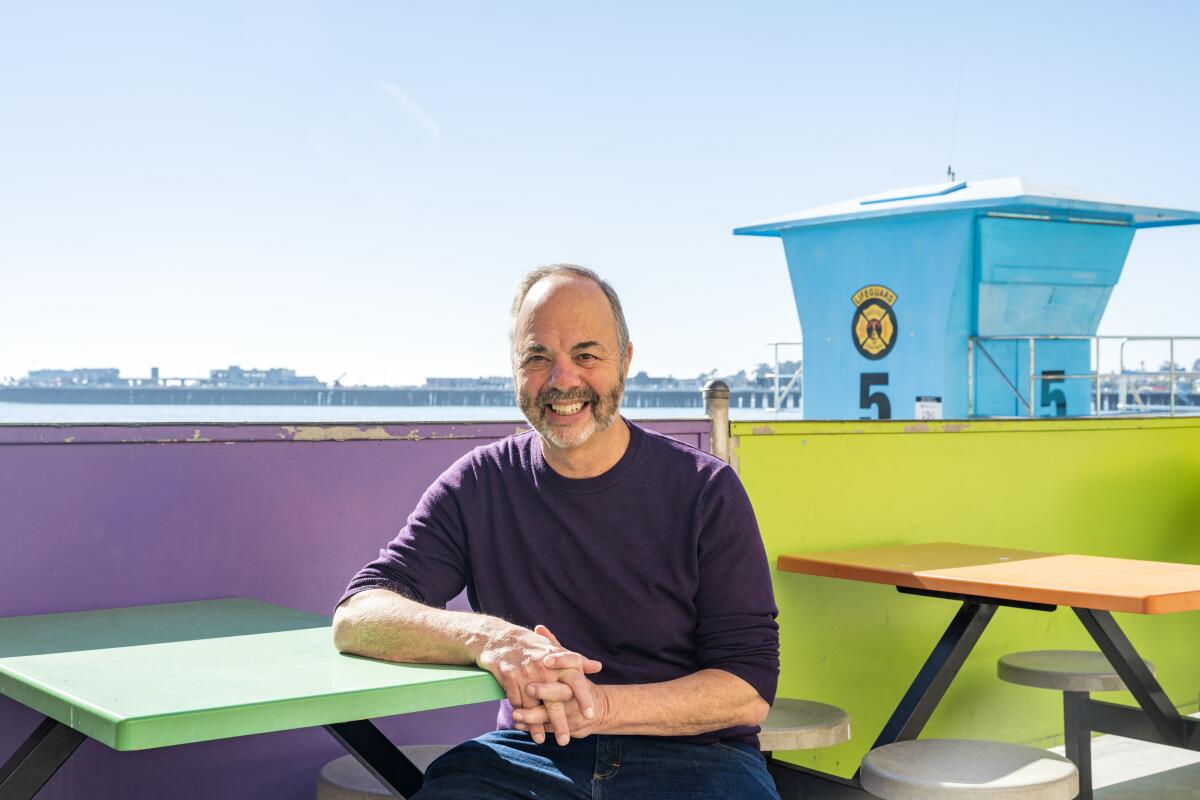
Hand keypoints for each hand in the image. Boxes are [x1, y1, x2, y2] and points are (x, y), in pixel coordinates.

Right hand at [474, 622, 601, 744]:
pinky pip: (516, 700)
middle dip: (560, 722)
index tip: (590, 716)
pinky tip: (521, 723)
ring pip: (532, 705)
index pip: (575, 681)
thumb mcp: (555, 649)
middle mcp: (544, 666)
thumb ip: (577, 661)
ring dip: (536, 725)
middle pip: (554, 700)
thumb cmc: (531, 646)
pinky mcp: (509, 676)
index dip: (583, 698)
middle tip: (565, 741)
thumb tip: (598, 667)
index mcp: (558, 660)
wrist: (500, 638)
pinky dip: (519, 712)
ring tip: (541, 739)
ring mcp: (526, 672)